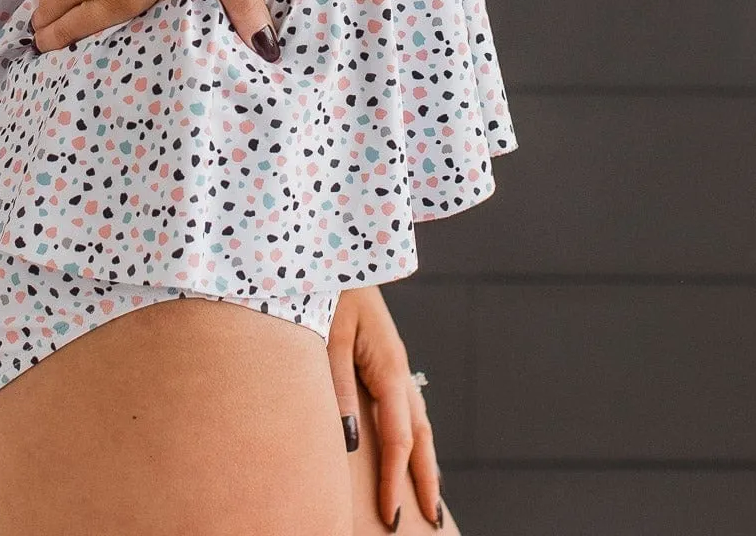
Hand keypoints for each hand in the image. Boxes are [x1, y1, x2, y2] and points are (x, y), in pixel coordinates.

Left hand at [327, 286, 443, 530]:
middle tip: (431, 521)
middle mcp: (397, 365)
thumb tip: (350, 441)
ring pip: (417, 418)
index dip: (396, 480)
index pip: (398, 437)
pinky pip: (404, 402)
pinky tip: (406, 442)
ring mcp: (392, 358)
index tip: (391, 517)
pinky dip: (412, 431)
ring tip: (427, 493)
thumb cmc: (324, 287)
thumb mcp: (327, 337)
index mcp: (388, 364)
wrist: (331, 246)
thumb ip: (338, 387)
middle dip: (425, 478)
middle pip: (420, 432)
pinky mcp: (381, 353)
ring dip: (424, 457)